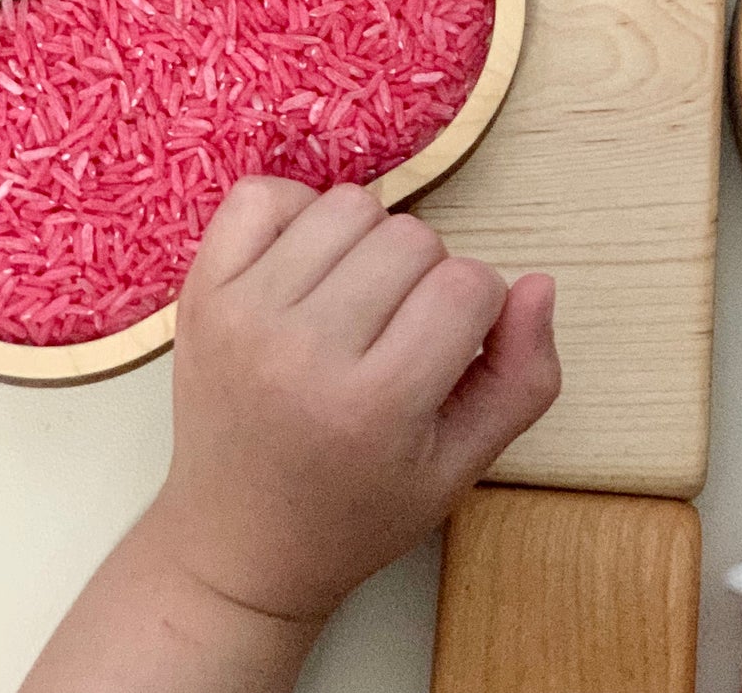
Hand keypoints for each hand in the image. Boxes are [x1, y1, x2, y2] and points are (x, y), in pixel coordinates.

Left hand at [148, 177, 559, 624]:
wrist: (237, 546)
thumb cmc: (358, 509)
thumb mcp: (460, 466)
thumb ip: (522, 378)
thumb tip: (539, 282)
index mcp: (374, 406)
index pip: (469, 287)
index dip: (480, 308)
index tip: (454, 349)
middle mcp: (302, 353)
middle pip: (414, 237)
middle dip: (427, 276)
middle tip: (401, 332)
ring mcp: (243, 315)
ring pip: (349, 205)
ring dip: (369, 242)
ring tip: (356, 300)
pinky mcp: (201, 292)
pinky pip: (262, 196)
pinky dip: (296, 215)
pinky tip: (306, 269)